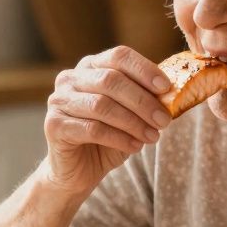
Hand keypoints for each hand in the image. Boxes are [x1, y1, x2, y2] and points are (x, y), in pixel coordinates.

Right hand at [42, 46, 172, 194]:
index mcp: (91, 67)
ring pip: (101, 105)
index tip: (166, 87)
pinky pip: (92, 129)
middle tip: (164, 120)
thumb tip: (172, 92)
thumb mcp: (131, 114)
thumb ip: (145, 99)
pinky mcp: (54, 125)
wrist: (78, 170)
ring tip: (153, 137)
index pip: (118, 56)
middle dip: (142, 101)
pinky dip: (118, 138)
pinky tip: (135, 147)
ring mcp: (58, 100)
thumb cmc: (107, 138)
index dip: (144, 69)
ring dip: (133, 122)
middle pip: (111, 80)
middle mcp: (70, 78)